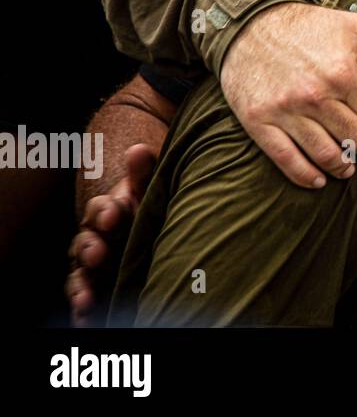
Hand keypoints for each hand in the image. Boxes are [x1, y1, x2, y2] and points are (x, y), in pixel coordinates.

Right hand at [66, 143, 156, 326]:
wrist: (163, 230)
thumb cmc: (153, 206)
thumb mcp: (152, 190)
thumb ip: (145, 174)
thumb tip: (138, 150)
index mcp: (109, 213)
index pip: (99, 210)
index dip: (103, 211)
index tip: (114, 214)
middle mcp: (97, 240)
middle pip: (85, 244)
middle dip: (90, 249)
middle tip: (99, 254)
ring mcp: (97, 268)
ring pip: (80, 276)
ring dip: (81, 286)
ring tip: (87, 299)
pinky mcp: (102, 290)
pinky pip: (86, 301)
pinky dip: (83, 311)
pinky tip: (87, 319)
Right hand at [218, 1, 356, 187]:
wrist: (250, 23)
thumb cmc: (311, 26)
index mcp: (341, 72)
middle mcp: (314, 95)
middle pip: (353, 138)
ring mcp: (284, 110)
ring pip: (326, 154)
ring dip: (341, 165)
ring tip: (345, 165)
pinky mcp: (258, 121)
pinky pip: (287, 160)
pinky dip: (307, 176)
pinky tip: (318, 179)